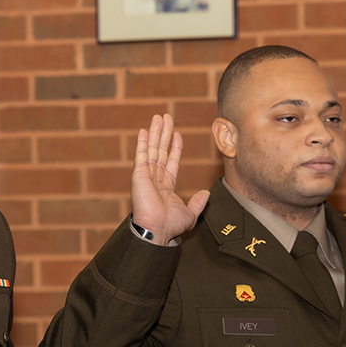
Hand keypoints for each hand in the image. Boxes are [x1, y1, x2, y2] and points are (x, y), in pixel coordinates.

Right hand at [130, 113, 209, 244]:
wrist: (158, 229)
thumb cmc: (171, 226)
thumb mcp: (190, 214)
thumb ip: (198, 202)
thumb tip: (206, 193)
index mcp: (167, 186)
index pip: (171, 161)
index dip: (175, 147)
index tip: (177, 134)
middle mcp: (155, 178)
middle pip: (161, 151)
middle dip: (164, 134)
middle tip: (166, 118)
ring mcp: (146, 175)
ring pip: (152, 149)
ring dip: (155, 132)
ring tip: (158, 117)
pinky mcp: (139, 175)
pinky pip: (141, 155)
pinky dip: (143, 142)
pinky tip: (145, 130)